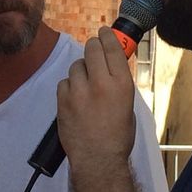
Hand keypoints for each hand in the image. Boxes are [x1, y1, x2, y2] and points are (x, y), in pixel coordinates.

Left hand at [57, 27, 135, 172]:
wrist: (98, 160)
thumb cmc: (118, 137)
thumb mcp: (128, 106)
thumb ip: (118, 84)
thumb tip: (110, 68)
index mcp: (122, 84)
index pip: (112, 48)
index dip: (107, 36)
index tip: (103, 32)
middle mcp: (101, 83)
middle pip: (92, 49)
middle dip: (92, 47)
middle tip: (93, 50)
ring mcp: (79, 91)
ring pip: (76, 66)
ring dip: (81, 70)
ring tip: (85, 84)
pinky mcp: (63, 100)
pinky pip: (64, 82)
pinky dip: (70, 87)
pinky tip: (75, 97)